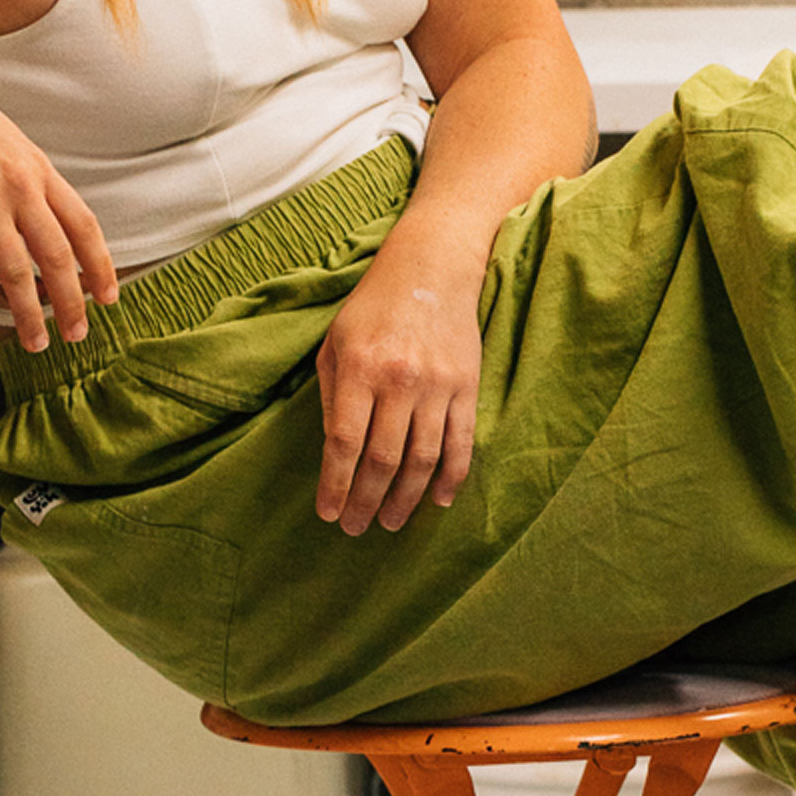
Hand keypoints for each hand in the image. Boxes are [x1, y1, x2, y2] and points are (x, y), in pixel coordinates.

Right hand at [0, 53, 117, 349]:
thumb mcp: (6, 142)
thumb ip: (27, 181)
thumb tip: (44, 220)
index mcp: (37, 170)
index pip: (83, 225)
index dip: (101, 265)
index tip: (109, 296)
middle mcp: (17, 187)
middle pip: (58, 255)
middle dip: (72, 302)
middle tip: (77, 333)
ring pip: (17, 269)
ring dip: (29, 313)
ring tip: (36, 342)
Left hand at [314, 261, 481, 534]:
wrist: (431, 268)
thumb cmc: (373, 308)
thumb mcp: (335, 342)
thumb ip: (332, 396)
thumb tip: (335, 453)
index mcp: (358, 369)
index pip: (344, 443)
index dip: (335, 484)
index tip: (328, 514)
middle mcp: (399, 380)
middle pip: (382, 460)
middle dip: (366, 501)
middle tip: (355, 528)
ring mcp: (437, 385)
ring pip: (422, 459)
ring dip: (405, 499)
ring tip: (390, 522)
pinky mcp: (467, 387)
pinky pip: (461, 443)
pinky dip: (450, 478)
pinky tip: (437, 501)